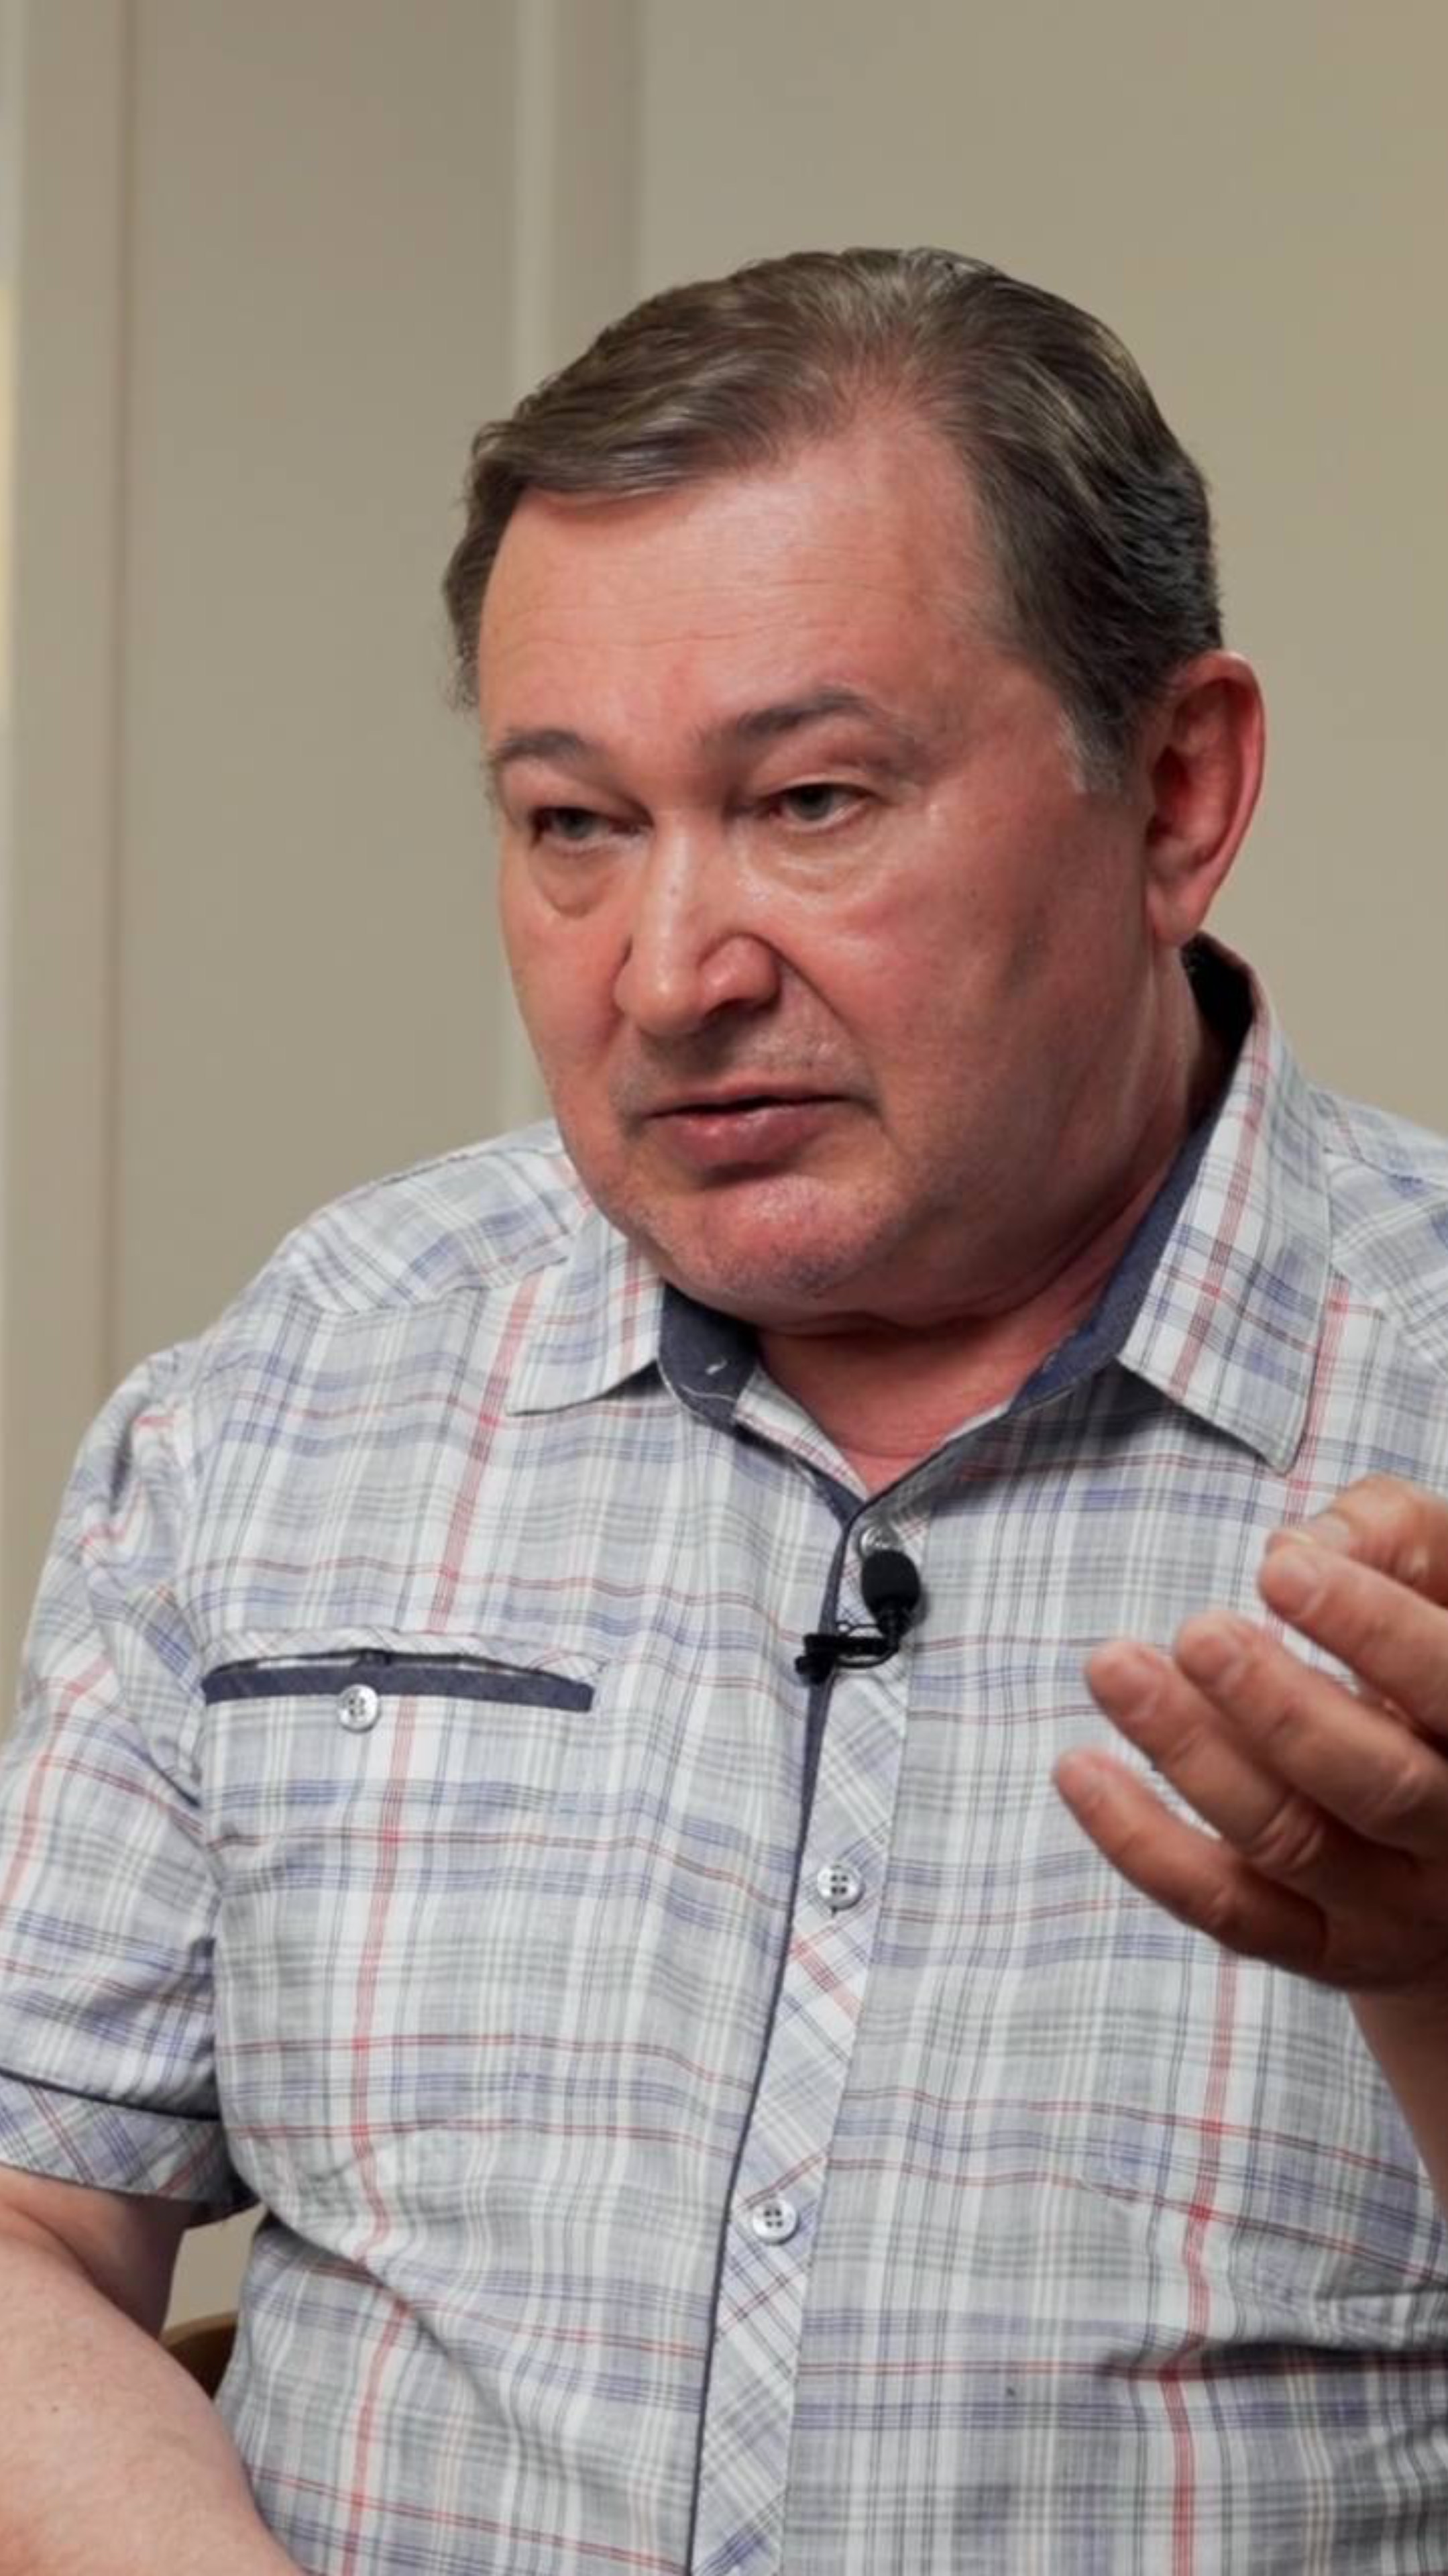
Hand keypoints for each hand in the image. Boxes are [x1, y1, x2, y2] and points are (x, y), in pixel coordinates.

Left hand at [1055, 1475, 1447, 2002]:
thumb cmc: (1434, 1654)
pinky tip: (1079, 1770)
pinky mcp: (1322, 1950)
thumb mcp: (1443, 1579)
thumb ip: (1394, 1536)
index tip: (1281, 1571)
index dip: (1371, 1628)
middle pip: (1379, 1783)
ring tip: (1115, 1669)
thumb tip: (1297, 1548)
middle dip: (1278, 1707)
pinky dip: (1144, 1845)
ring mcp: (1396, 1907)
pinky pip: (1227, 1909)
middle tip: (1197, 1634)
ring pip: (1289, 1842)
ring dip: (1192, 1755)